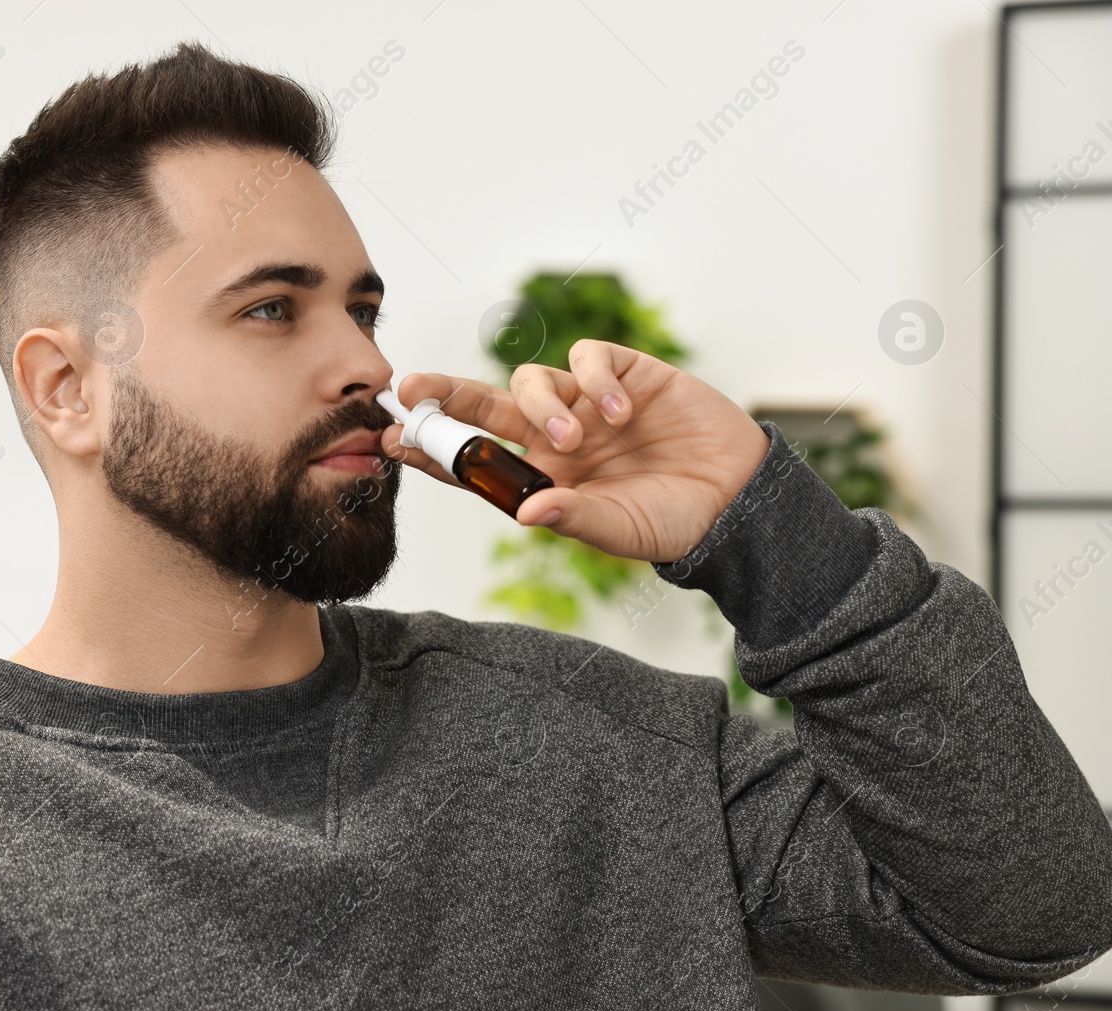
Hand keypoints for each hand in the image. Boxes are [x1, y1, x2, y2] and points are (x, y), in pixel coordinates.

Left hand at [379, 340, 771, 562]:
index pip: (474, 460)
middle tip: (411, 389)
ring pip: (531, 380)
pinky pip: (589, 358)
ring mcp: (586, 402)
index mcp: (541, 477)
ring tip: (574, 439)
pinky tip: (618, 412)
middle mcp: (553, 436)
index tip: (396, 442)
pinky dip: (595, 379)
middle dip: (446, 396)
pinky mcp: (625, 373)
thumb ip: (573, 518)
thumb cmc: (673, 521)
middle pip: (484, 406)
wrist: (738, 499)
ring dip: (542, 404)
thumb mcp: (619, 529)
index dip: (436, 449)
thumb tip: (523, 511)